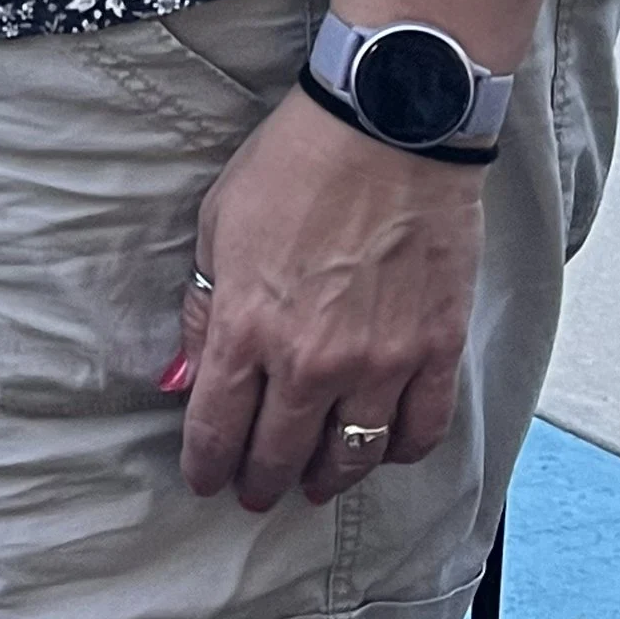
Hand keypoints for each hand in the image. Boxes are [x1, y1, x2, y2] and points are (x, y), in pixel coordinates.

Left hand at [170, 86, 485, 512]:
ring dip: (328, 480)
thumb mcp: (218, 223)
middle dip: (260, 483)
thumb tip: (185, 370)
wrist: (387, 125)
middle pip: (280, 455)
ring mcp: (379, 363)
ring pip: (350, 458)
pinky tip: (383, 450)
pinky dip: (399, 452)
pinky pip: (419, 431)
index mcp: (246, 327)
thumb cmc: (295, 163)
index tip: (204, 479)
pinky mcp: (435, 350)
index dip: (205, 464)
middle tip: (256, 493)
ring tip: (316, 485)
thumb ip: (201, 306)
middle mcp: (310, 361)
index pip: (215, 427)